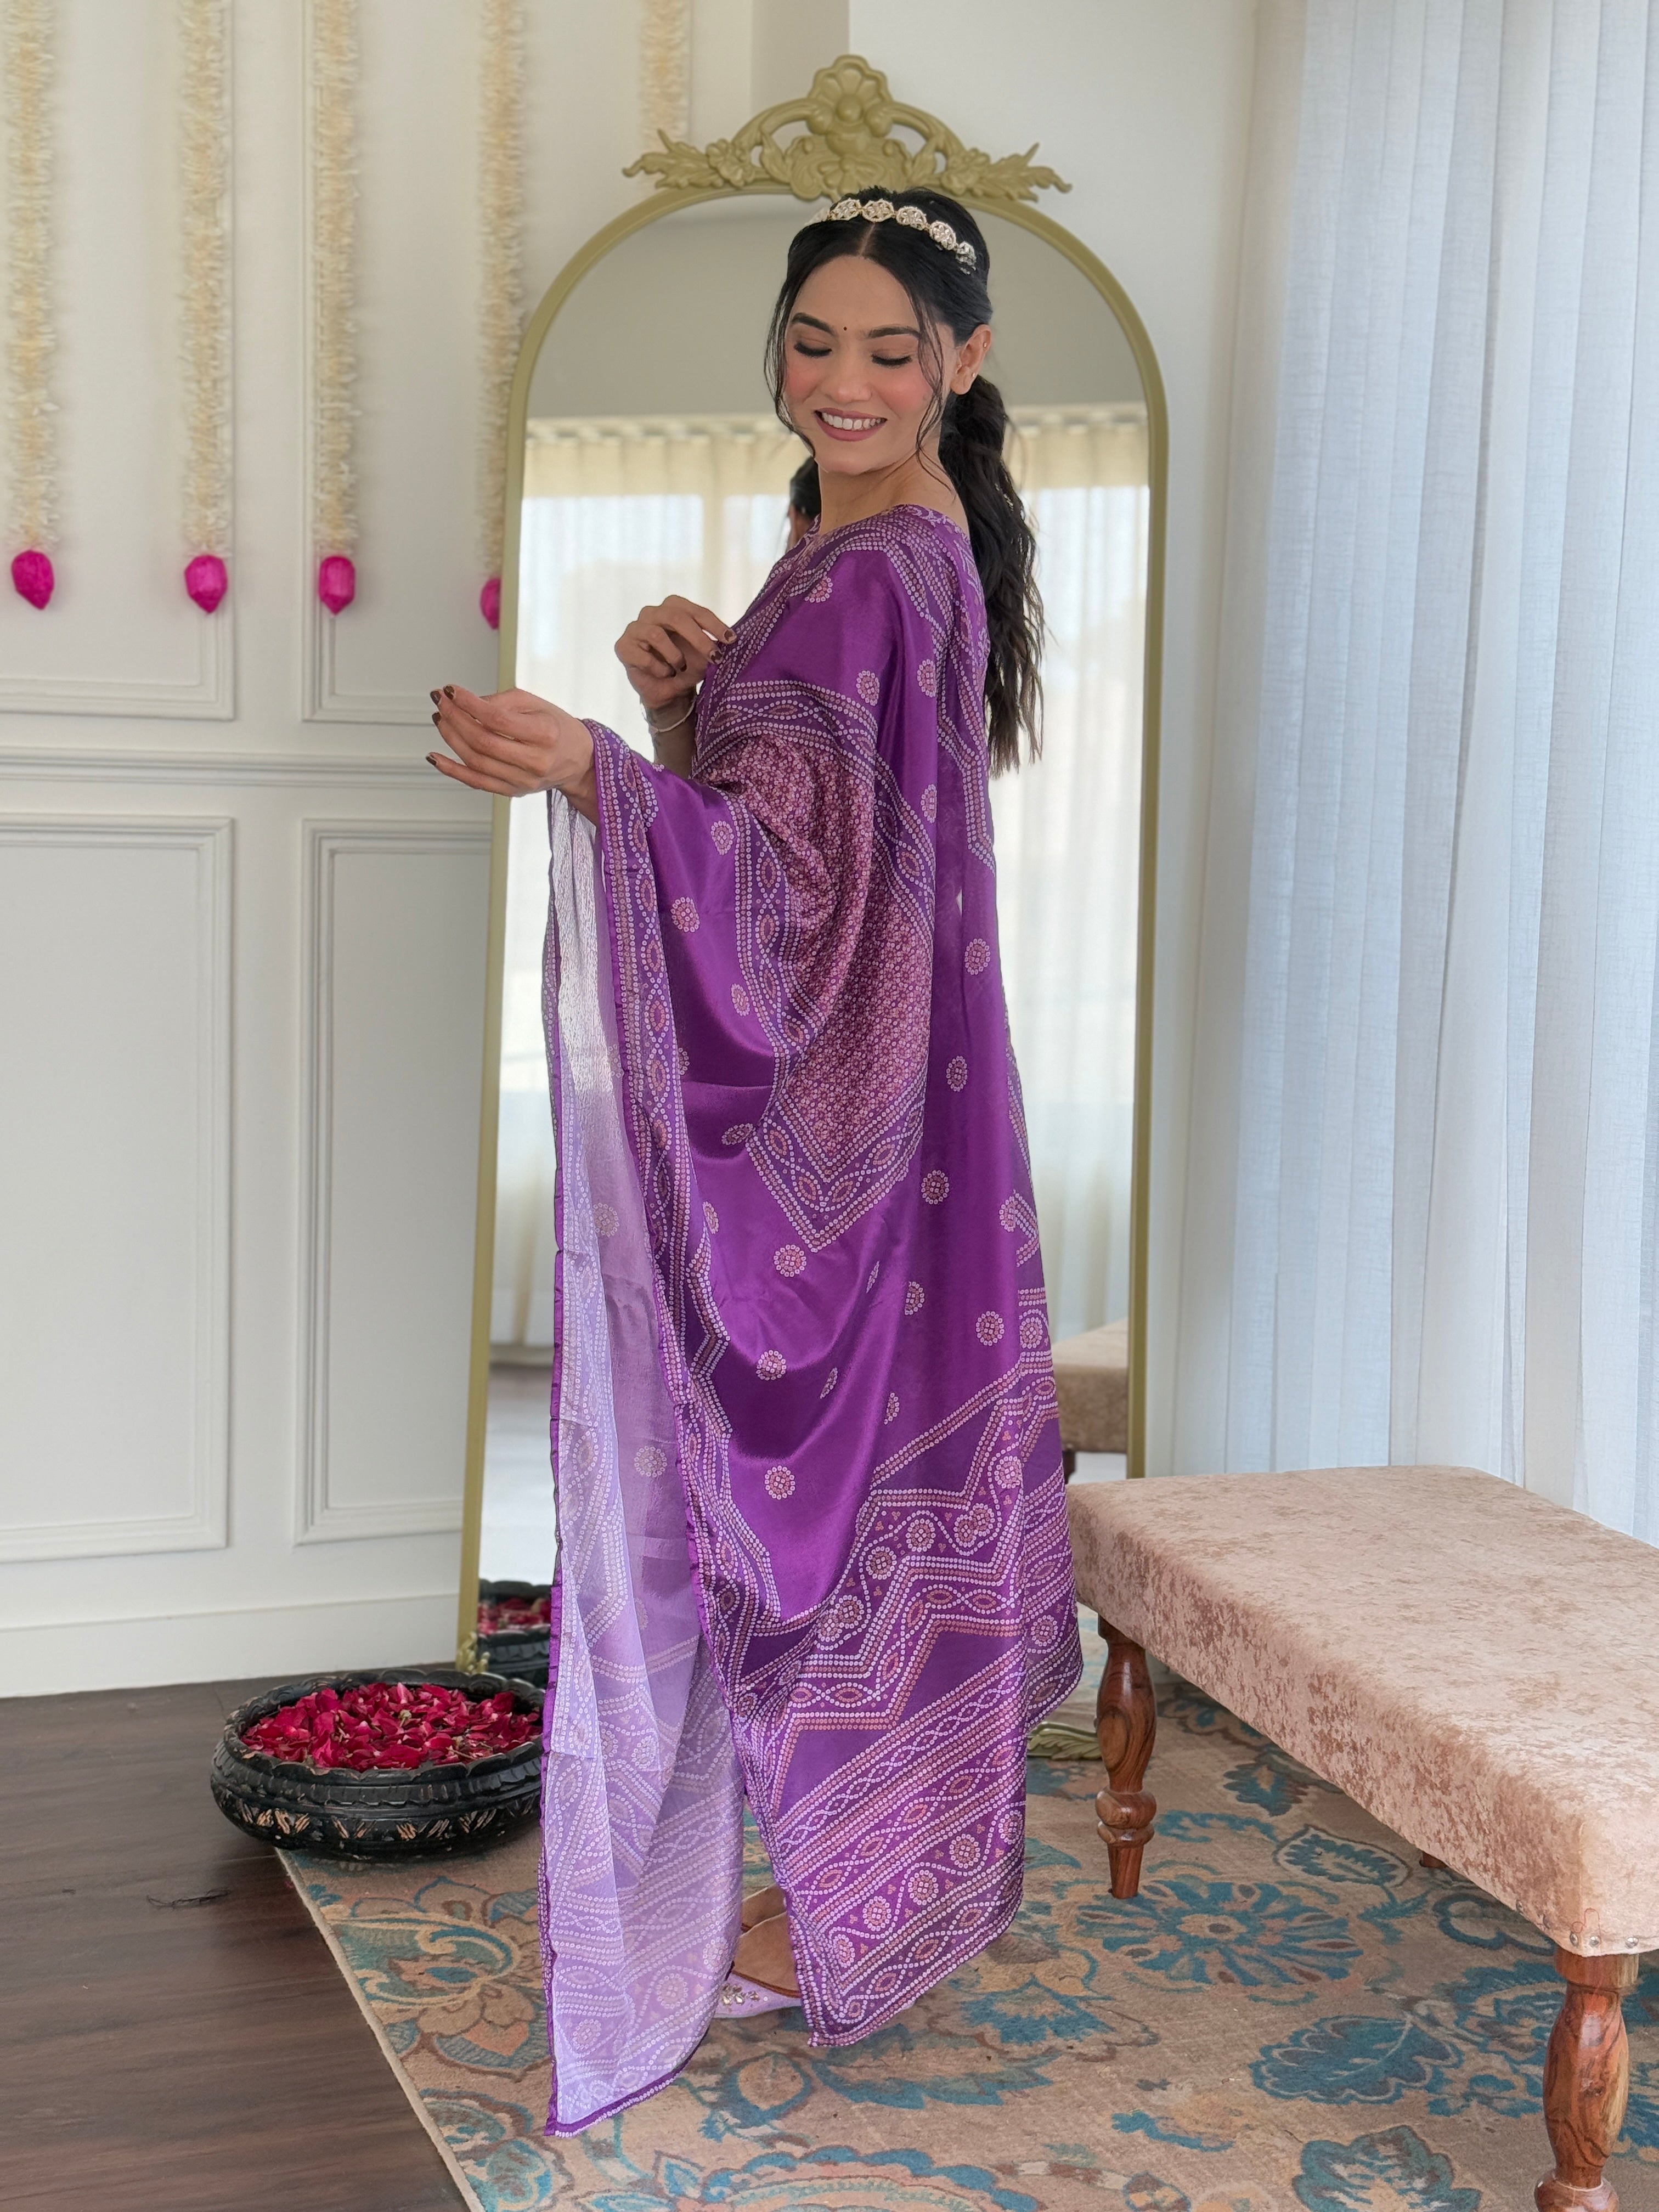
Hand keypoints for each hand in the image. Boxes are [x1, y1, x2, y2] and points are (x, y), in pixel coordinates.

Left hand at [427, 685, 595, 816]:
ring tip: (440, 719)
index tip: (451, 691)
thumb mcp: (536, 704)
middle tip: (441, 702)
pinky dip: (452, 770)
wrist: (578, 760)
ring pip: (475, 761)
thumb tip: (466, 704)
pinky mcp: (512, 791)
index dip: (469, 704)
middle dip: (455, 718)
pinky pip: (476, 782)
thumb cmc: (557, 728)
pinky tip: (435, 757)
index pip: (497, 719)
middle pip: (483, 741)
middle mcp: (535, 761)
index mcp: (545, 734)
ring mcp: (523, 780)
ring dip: (451, 738)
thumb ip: (502, 701)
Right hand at [614, 597, 733, 715]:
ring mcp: (635, 628)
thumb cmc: (683, 668)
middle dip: (698, 638)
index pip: (694, 611)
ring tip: (681, 668)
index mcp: (672, 608)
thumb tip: (727, 641)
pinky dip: (659, 669)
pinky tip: (664, 674)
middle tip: (715, 657)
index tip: (731, 640)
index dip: (714, 624)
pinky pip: (643, 656)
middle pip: (675, 617)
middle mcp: (652, 613)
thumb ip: (711, 645)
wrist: (665, 692)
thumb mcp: (702, 656)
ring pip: (657, 635)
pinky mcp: (623, 646)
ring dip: (675, 656)